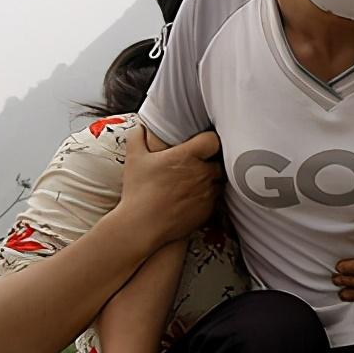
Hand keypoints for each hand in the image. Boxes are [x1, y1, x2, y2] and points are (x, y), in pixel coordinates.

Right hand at [117, 126, 221, 248]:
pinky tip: (193, 197)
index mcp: (188, 156)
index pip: (213, 140)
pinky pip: (216, 198)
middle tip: (197, 163)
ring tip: (194, 182)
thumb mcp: (134, 159)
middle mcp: (203, 172)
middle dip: (210, 161)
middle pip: (219, 160)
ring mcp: (209, 192)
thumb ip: (138, 137)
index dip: (209, 140)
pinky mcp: (210, 209)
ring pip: (219, 180)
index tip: (201, 143)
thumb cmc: (138, 191)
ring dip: (210, 179)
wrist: (142, 225)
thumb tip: (141, 127)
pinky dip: (208, 196)